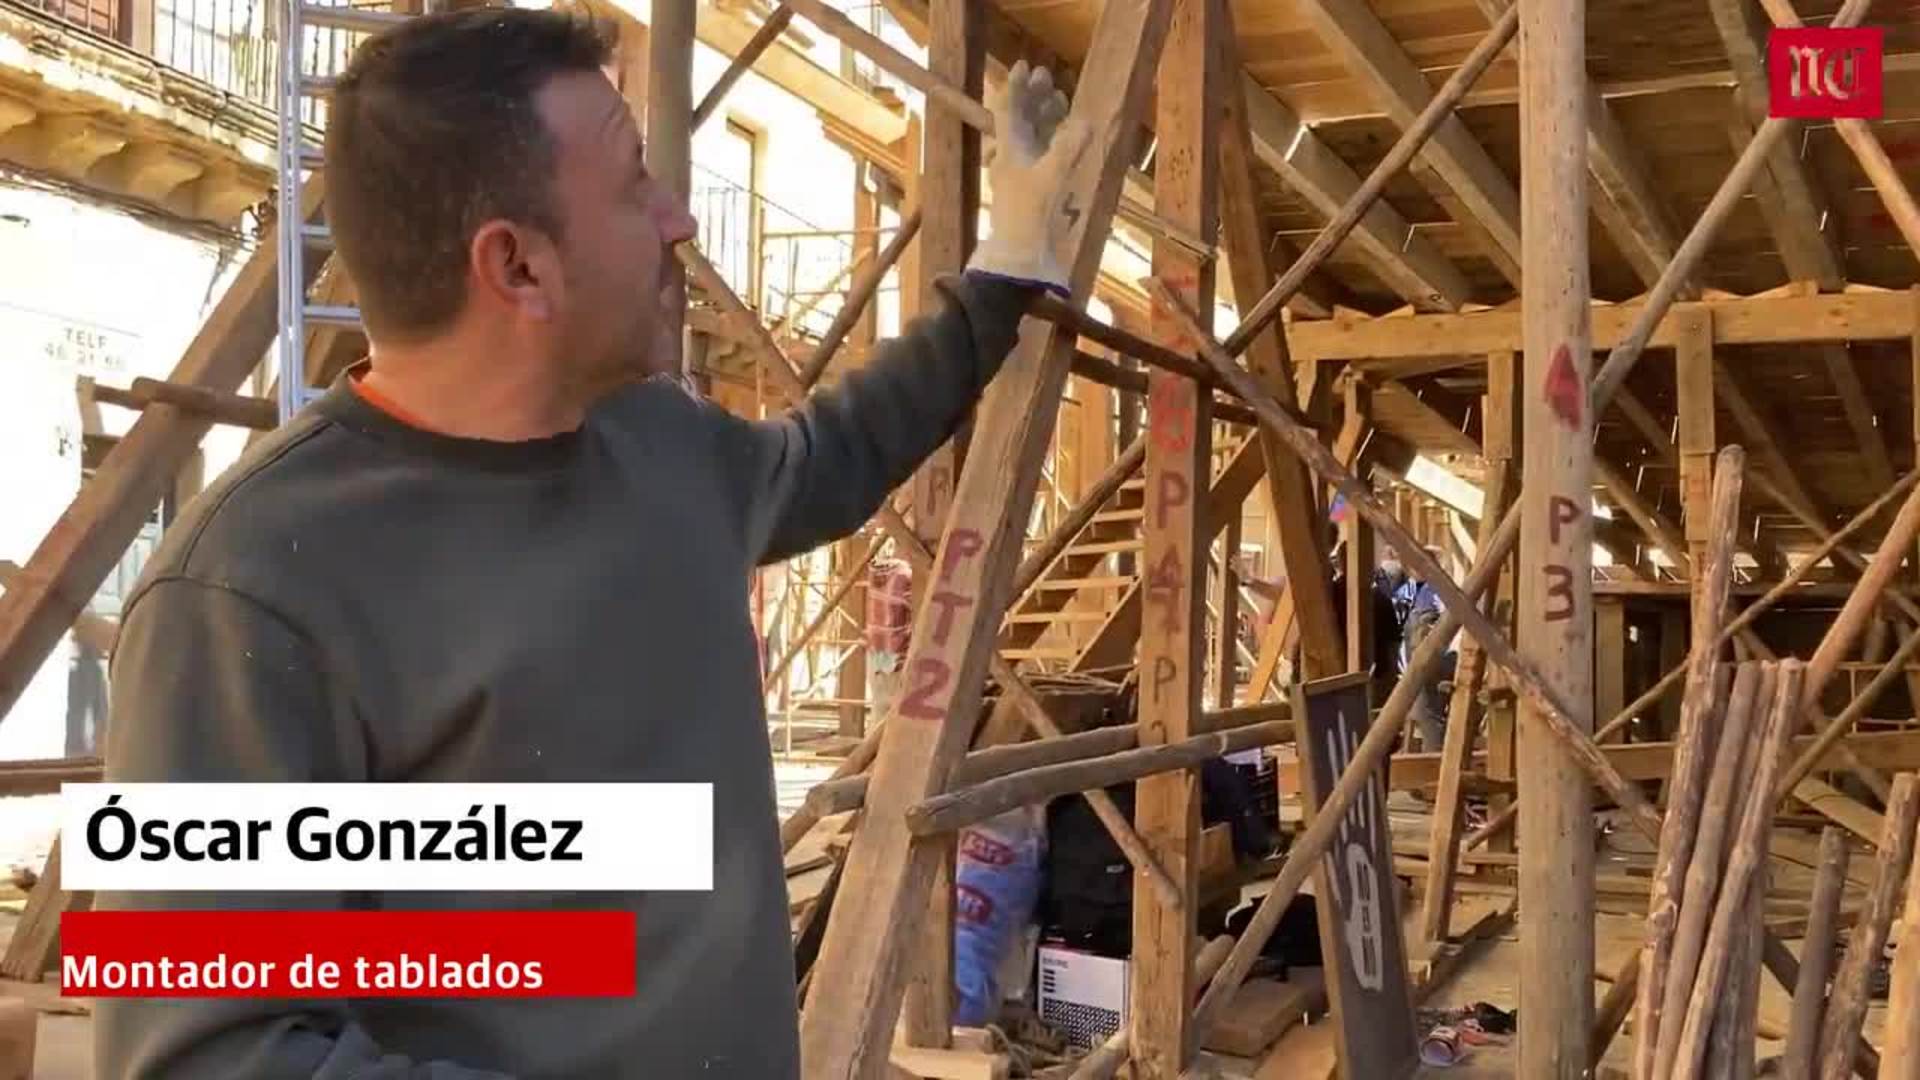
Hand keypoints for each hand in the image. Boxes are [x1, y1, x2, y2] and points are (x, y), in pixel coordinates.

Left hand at [966, 60, 1091, 296]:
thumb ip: (1069, 148)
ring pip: (1031, 136)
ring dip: (1044, 117)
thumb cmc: (1029, 218)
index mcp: (1010, 150)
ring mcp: (1022, 174)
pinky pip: (1041, 155)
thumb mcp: (1051, 180)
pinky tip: (1065, 137)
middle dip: (1033, 97)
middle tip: (1048, 78)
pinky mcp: (1033, 190)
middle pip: (1020, 119)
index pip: (1008, 110)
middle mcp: (1012, 158)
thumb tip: (1087, 122)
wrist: (1019, 259)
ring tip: (1060, 100)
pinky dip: (1053, 140)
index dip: (1016, 87)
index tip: (1025, 67)